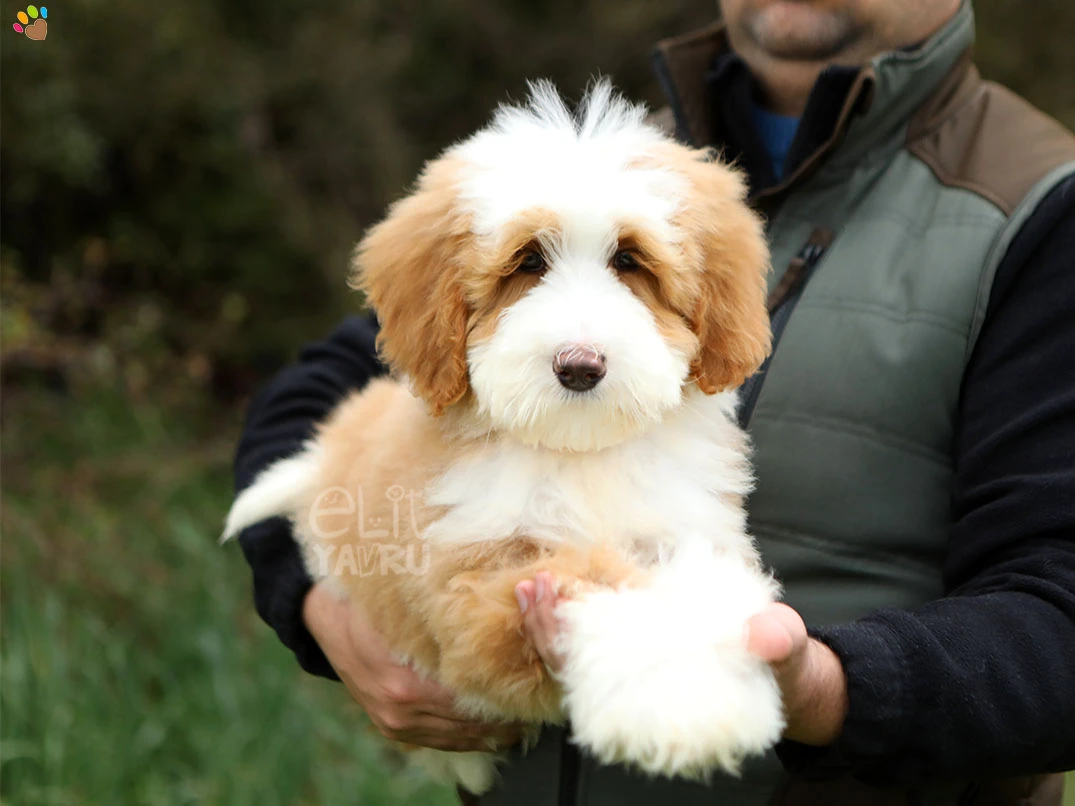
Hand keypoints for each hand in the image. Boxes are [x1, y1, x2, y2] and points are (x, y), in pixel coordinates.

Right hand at [304, 581, 523, 751]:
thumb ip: (451, 621)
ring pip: (459, 738)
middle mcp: (402, 711)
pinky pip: (441, 740)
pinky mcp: (392, 729)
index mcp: (407, 684)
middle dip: (507, 716)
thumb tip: (500, 611)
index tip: (532, 685)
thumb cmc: (373, 604)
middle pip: (470, 725)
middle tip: (537, 703)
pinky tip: (492, 728)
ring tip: (523, 718)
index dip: (505, 695)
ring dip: (492, 731)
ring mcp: (396, 724)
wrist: (326, 618)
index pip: (472, 701)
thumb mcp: (410, 608)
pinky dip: (468, 736)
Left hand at [516, 575, 847, 746]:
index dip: (572, 647)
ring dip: (550, 626)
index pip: (601, 681)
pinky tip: (559, 592)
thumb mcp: (788, 650)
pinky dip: (570, 622)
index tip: (557, 604)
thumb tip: (763, 635)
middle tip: (535, 588)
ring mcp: (639, 675)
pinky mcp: (641, 658)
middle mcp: (645, 690)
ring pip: (576, 662)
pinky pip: (592, 650)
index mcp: (667, 694)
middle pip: (576, 671)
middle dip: (549, 632)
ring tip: (533, 586)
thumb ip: (777, 642)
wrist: (790, 676)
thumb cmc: (784, 664)